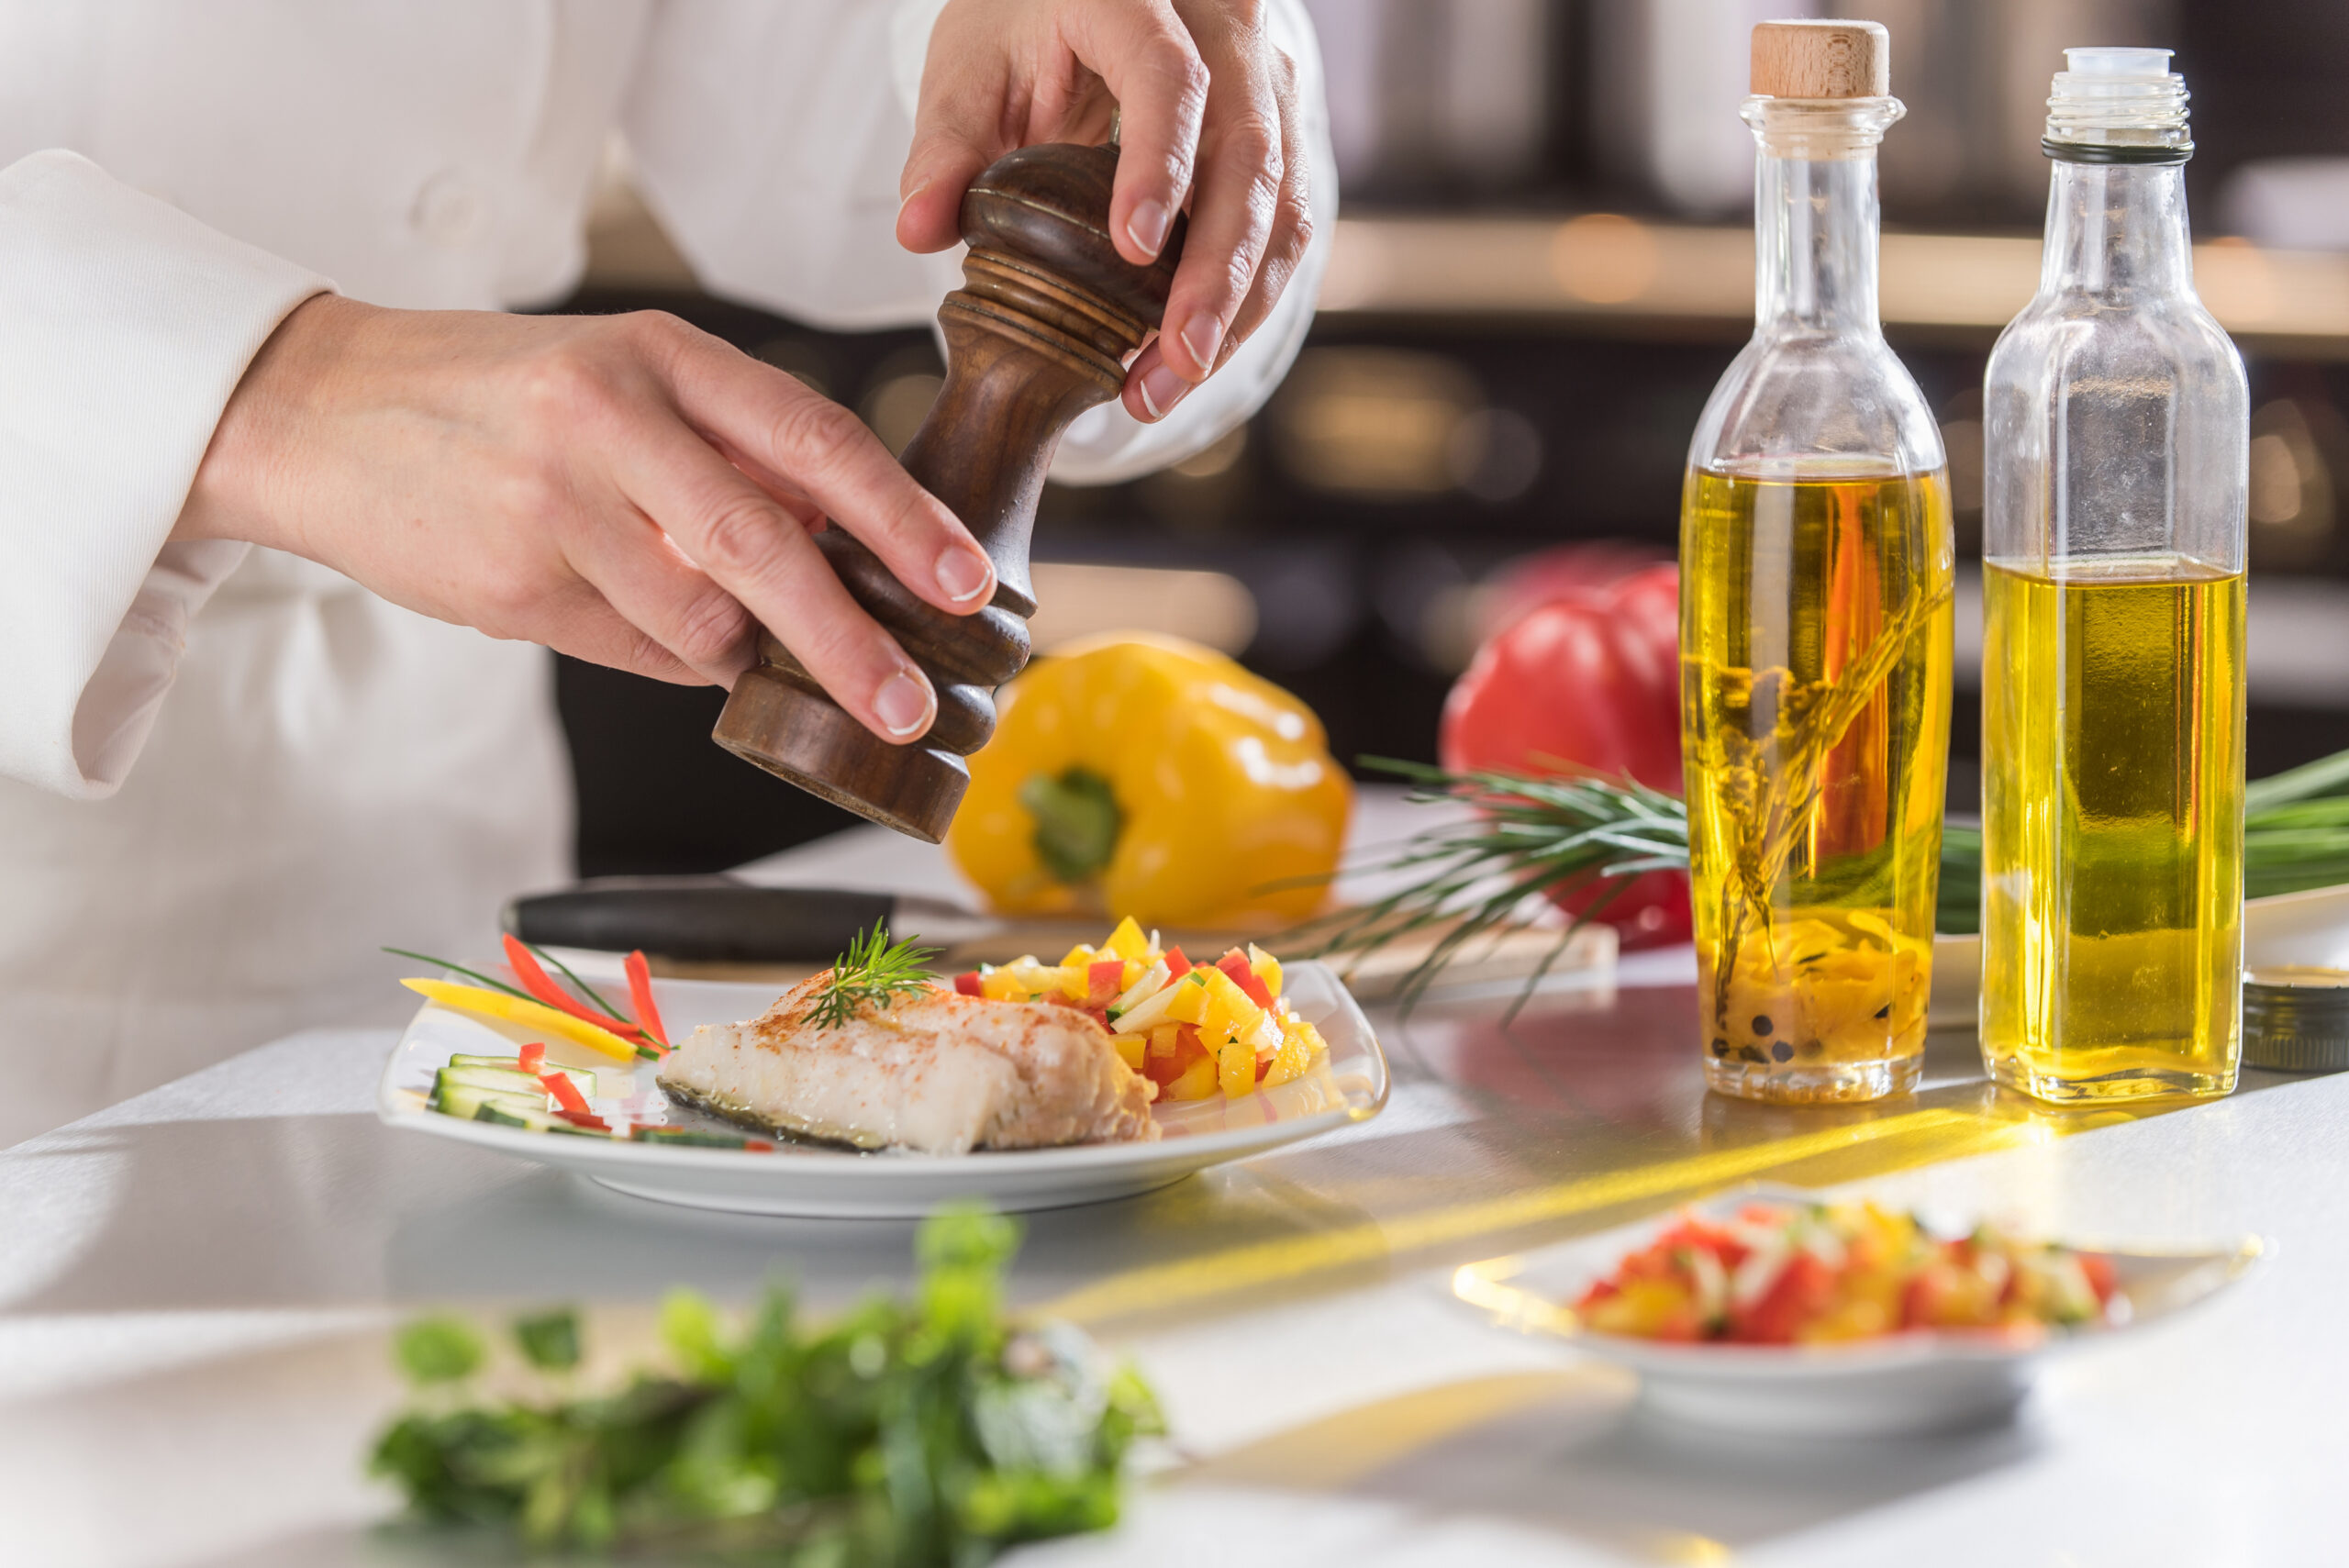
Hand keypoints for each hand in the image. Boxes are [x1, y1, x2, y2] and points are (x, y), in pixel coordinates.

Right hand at [173, 295, 998, 743]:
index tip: (965, 582)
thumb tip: (851, 542)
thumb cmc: (496, 399)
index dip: (901, 519)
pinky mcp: (513, 580)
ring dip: (749, 655)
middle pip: (769, 545)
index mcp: (663, 356)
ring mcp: (555, 502)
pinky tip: (662, 636)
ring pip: (701, 619)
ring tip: (756, 651)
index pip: (816, 439)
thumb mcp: (623, 380)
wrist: (319, 412)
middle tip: (910, 701)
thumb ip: (731, 451)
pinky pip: (636, 650)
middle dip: (854, 639)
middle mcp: (612, 417)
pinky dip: (674, 658)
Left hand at [897, 0, 1313, 424]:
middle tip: (1175, 359)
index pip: (1171, 77)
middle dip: (1218, 272)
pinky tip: (1188, 359)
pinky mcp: (1281, 139)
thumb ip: (944, 148)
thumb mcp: (967, 70)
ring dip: (1238, 306)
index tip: (1133, 250)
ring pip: (1284, 203)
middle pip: (1251, 154)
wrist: (1079, 2)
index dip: (1161, 165)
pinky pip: (1285, 229)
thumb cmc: (1021, 27)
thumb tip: (918, 229)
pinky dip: (1244, 302)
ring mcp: (1266, 85)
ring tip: (1172, 379)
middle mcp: (1225, 31)